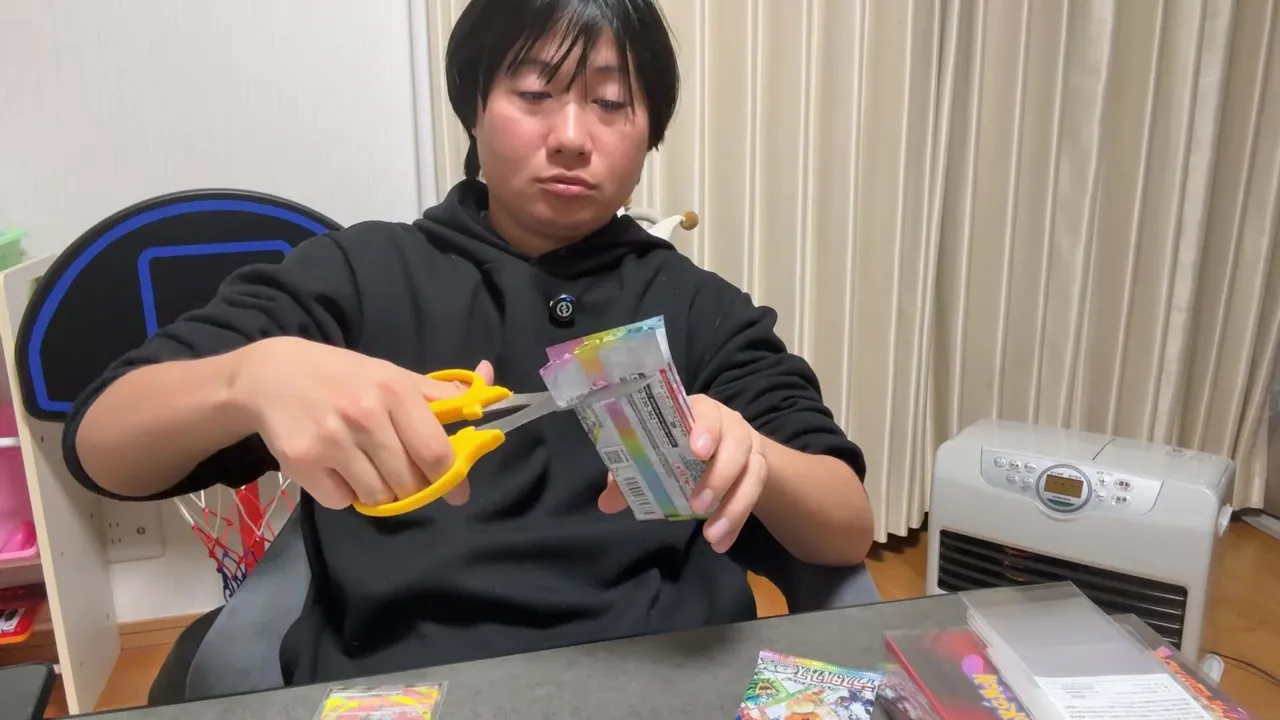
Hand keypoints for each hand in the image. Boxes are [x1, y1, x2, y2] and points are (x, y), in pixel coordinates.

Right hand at [230, 337, 490, 509]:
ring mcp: (332, 440)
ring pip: (377, 495)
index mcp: (395, 391)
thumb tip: (491, 384)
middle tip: (401, 474)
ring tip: (365, 465)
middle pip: (408, 480)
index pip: (435, 451)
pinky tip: (335, 468)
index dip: (451, 477)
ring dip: (378, 490)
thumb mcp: (392, 375)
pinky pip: (342, 500)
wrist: (271, 375)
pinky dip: (344, 493)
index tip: (457, 492)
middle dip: (412, 486)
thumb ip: (441, 391)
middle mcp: (365, 415)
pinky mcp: (303, 462)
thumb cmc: (344, 376)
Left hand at [598, 394, 766, 551]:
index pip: (706, 411)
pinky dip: (737, 523)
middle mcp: (730, 425)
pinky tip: (720, 543)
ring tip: (710, 534)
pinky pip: (754, 498)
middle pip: (736, 444)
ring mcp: (749, 448)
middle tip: (697, 506)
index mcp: (699, 412)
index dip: (705, 428)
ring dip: (733, 506)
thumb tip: (606, 502)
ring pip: (752, 473)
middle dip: (719, 476)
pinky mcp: (759, 472)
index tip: (697, 451)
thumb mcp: (656, 453)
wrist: (724, 447)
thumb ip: (632, 474)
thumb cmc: (679, 444)